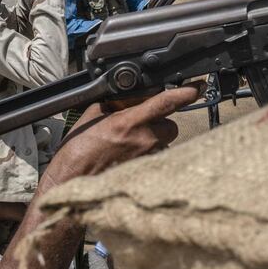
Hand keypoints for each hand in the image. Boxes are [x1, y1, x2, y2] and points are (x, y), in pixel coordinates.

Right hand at [44, 83, 203, 183]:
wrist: (70, 182)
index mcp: (129, 122)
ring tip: (129, 142)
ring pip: (164, 143)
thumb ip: (116, 105)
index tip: (197, 86)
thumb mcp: (93, 116)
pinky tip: (127, 156)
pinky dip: (146, 153)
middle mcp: (143, 141)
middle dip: (161, 122)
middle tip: (142, 123)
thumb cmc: (77, 151)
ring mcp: (146, 159)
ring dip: (153, 139)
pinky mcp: (144, 173)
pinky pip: (155, 157)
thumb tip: (131, 97)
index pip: (166, 103)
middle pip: (171, 125)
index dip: (186, 92)